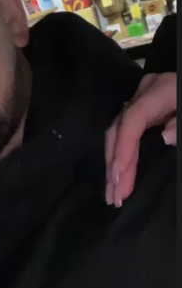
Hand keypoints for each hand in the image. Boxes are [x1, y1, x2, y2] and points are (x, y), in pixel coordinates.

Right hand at [105, 72, 175, 207]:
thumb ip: (181, 126)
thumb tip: (164, 138)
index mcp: (162, 90)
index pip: (133, 119)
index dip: (123, 147)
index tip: (119, 177)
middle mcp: (146, 93)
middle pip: (120, 128)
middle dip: (114, 165)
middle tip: (114, 197)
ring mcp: (144, 100)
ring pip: (119, 132)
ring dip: (114, 164)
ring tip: (112, 194)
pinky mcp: (146, 110)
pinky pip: (127, 133)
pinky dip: (122, 155)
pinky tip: (118, 176)